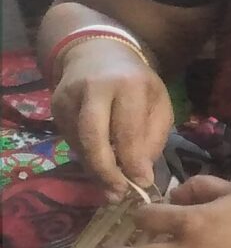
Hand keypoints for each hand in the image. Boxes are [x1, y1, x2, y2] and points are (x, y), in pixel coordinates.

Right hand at [52, 34, 171, 194]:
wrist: (98, 54)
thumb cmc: (137, 84)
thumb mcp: (158, 103)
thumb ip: (152, 138)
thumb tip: (140, 175)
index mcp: (128, 84)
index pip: (127, 129)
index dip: (132, 160)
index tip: (142, 183)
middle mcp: (94, 89)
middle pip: (93, 136)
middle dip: (105, 170)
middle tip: (117, 193)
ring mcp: (69, 97)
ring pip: (79, 141)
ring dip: (95, 168)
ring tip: (111, 187)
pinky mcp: (55, 106)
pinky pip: (70, 139)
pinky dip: (86, 157)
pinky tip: (99, 165)